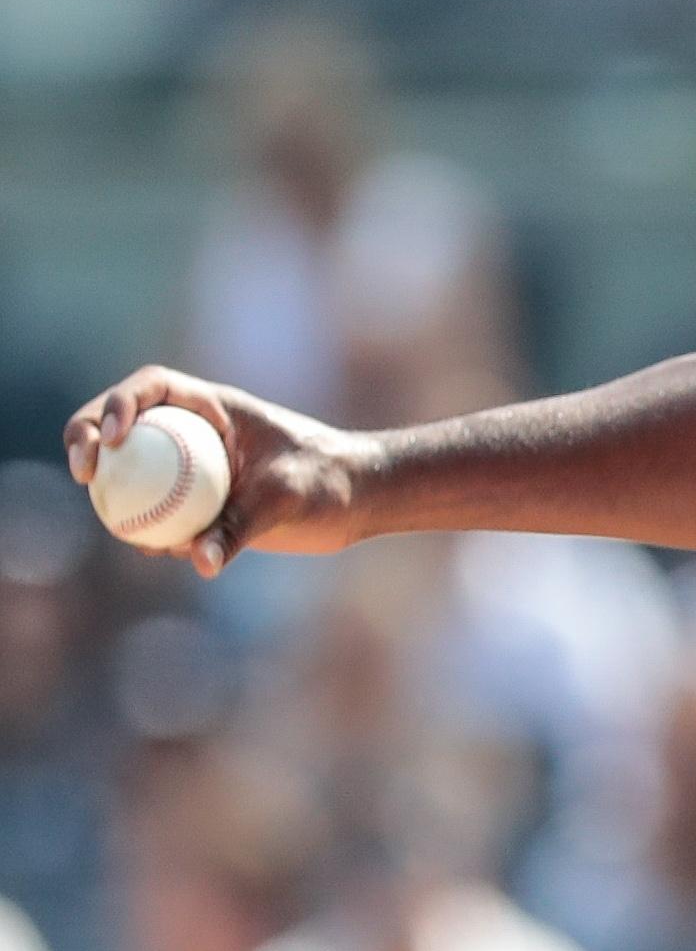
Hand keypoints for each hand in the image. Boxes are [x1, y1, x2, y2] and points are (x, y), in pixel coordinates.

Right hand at [64, 367, 375, 577]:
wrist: (355, 500)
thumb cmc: (329, 482)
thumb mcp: (288, 498)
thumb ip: (242, 527)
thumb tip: (200, 562)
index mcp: (213, 407)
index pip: (150, 388)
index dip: (117, 403)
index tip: (112, 438)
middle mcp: (192, 431)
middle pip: (121, 425)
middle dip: (86, 440)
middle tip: (84, 477)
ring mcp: (189, 467)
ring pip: (129, 474)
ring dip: (113, 496)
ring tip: (135, 533)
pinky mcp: (194, 502)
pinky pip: (153, 514)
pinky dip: (146, 531)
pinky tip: (164, 552)